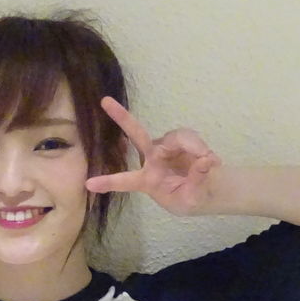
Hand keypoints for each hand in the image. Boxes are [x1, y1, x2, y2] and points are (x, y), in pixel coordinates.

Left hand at [86, 97, 224, 215]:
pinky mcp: (181, 140)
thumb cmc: (191, 198)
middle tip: (104, 101)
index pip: (126, 181)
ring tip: (208, 161)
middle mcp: (152, 159)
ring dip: (193, 147)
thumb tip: (204, 160)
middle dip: (122, 117)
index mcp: (147, 181)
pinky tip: (211, 160)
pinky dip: (201, 148)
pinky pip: (190, 137)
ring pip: (176, 137)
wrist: (209, 190)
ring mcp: (166, 146)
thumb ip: (196, 182)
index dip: (108, 181)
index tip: (88, 184)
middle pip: (136, 135)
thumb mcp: (191, 199)